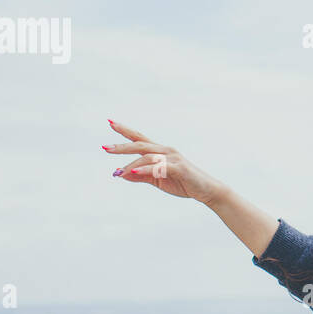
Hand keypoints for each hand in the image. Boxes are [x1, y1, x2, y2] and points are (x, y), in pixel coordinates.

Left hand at [102, 120, 224, 204]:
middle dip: (122, 146)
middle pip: (140, 144)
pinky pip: (158, 166)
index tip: (111, 123)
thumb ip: (141, 176)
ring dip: (131, 164)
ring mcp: (173, 158)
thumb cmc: (184, 183)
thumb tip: (121, 173)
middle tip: (105, 148)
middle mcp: (166, 151)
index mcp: (161, 152)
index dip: (125, 131)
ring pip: (147, 157)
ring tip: (118, 173)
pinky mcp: (178, 167)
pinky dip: (144, 169)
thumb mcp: (158, 180)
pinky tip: (132, 172)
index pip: (140, 138)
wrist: (207, 191)